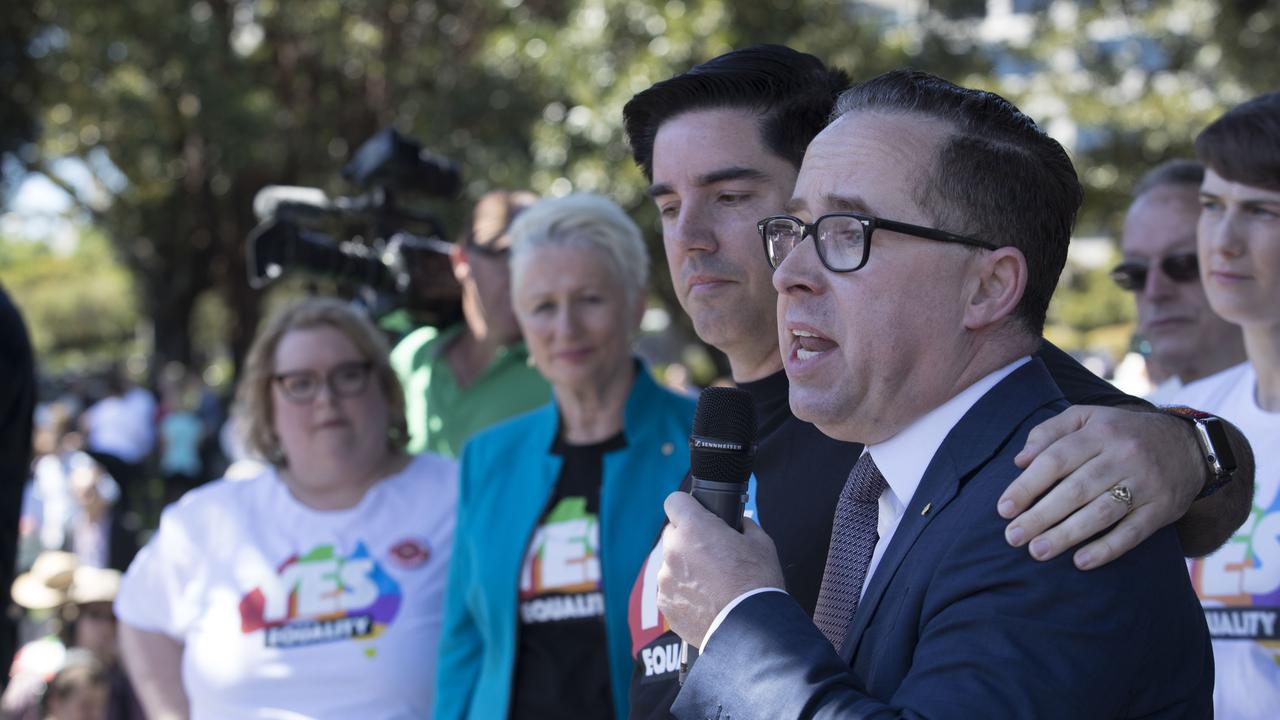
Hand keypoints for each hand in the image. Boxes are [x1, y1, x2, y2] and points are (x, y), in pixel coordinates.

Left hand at [656, 492, 784, 648]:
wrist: (749, 631)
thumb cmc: (756, 584)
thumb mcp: (761, 543)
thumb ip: (743, 526)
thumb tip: (738, 524)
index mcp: (695, 528)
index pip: (675, 501)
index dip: (687, 507)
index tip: (697, 516)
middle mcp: (673, 550)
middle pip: (672, 534)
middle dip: (688, 540)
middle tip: (712, 555)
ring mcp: (666, 579)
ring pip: (671, 564)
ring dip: (686, 569)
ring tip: (712, 585)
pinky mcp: (664, 603)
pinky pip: (670, 590)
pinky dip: (683, 593)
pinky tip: (706, 602)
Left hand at [997, 405, 1199, 570]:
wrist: (1189, 445)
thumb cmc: (1121, 434)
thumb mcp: (1087, 418)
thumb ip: (1050, 432)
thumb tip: (1020, 461)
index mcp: (1099, 432)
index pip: (1055, 459)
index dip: (1027, 485)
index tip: (1004, 509)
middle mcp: (1123, 456)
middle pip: (1075, 490)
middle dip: (1040, 516)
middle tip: (1013, 537)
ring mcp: (1145, 483)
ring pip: (1101, 513)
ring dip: (1066, 535)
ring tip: (1037, 551)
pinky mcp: (1163, 508)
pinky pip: (1133, 532)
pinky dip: (1107, 548)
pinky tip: (1081, 562)